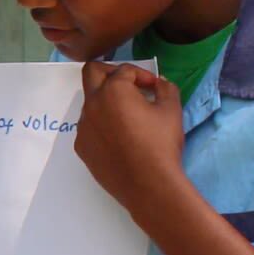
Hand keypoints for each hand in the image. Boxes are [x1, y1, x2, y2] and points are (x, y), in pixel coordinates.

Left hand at [74, 62, 185, 216]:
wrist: (148, 184)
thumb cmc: (161, 143)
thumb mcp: (171, 110)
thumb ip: (165, 88)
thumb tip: (159, 83)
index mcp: (113, 90)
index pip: (124, 70)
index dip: (142, 75)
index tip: (154, 87)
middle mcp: (92, 104)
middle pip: (92, 73)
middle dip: (111, 72)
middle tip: (129, 86)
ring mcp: (83, 127)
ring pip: (90, 103)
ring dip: (107, 102)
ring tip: (128, 117)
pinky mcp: (81, 147)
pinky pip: (89, 127)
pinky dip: (102, 125)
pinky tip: (120, 139)